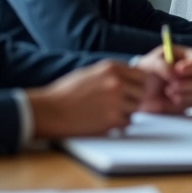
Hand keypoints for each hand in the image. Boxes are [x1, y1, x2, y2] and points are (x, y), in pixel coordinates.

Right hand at [26, 60, 146, 138]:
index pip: (141, 75)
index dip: (138, 85)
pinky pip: (127, 123)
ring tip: (108, 112)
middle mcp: (116, 82)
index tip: (132, 91)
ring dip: (127, 112)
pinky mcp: (112, 119)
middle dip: (134, 99)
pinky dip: (119, 124)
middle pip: (142, 92)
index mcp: (111, 68)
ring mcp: (116, 101)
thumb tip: (132, 79)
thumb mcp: (90, 73)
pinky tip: (103, 121)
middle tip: (120, 104)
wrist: (49, 111)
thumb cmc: (66, 93)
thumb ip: (112, 74)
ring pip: (136, 108)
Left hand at [136, 45, 191, 113]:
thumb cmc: (147, 71)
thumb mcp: (152, 62)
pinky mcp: (187, 103)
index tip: (178, 70)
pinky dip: (177, 102)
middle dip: (187, 83)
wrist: (138, 90)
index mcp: (188, 58)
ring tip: (167, 90)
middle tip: (171, 85)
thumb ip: (163, 66)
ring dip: (181, 93)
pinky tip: (168, 98)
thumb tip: (175, 73)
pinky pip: (189, 105)